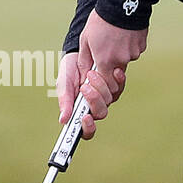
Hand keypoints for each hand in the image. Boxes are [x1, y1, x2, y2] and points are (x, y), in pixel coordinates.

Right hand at [56, 9, 146, 139]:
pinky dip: (117, 80)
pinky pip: (119, 88)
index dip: (88, 128)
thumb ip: (65, 101)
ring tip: (91, 73)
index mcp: (79, 111)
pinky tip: (113, 71)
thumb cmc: (69, 71)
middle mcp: (94, 107)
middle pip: (100, 114)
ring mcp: (106, 98)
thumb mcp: (64, 84)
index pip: (86, 130)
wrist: (80, 52)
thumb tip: (63, 120)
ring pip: (109, 100)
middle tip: (85, 86)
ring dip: (101, 86)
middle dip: (94, 100)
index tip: (85, 117)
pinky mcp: (115, 87)